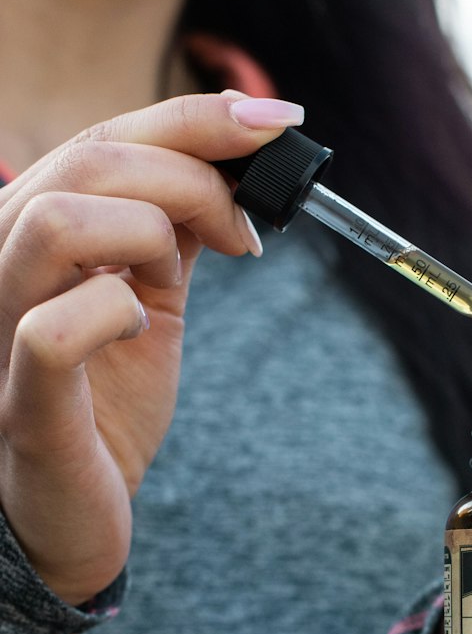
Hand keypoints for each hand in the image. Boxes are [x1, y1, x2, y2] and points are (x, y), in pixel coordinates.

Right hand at [0, 91, 301, 603]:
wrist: (74, 515)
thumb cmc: (104, 407)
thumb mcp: (151, 301)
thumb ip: (176, 234)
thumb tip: (234, 167)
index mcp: (31, 228)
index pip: (105, 137)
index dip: (198, 118)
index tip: (283, 123)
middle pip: (90, 160)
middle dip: (196, 179)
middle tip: (249, 234)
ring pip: (57, 219)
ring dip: (150, 234)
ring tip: (172, 283)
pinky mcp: (21, 401)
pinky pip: (54, 327)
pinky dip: (117, 312)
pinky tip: (139, 330)